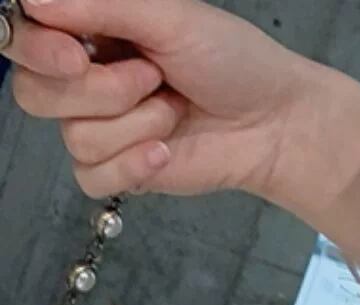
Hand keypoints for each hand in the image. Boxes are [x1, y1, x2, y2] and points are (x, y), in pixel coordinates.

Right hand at [3, 0, 359, 230]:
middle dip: (99, 90)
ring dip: (133, 123)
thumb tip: (33, 2)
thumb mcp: (168, 16)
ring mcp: (101, 126)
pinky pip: (91, 176)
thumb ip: (99, 5)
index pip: (20, 36)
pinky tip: (167, 151)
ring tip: (173, 109)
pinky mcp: (121, 170)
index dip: (33, 48)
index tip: (75, 54)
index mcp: (87, 27)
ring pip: (72, 136)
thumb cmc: (233, 62)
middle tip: (151, 78)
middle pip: (34, 92)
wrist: (277, 124)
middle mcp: (85, 76)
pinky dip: (133, 164)